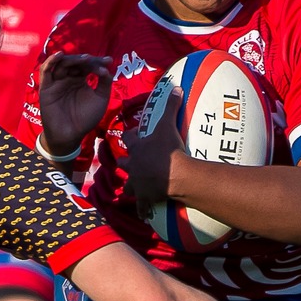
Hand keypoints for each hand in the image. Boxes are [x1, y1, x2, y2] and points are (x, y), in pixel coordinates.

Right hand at [36, 52, 114, 157]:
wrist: (70, 135)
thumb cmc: (86, 118)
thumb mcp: (101, 99)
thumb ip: (104, 83)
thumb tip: (106, 68)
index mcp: (80, 80)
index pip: (88, 65)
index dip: (97, 61)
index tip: (109, 61)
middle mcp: (68, 78)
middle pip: (75, 62)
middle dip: (86, 60)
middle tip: (93, 60)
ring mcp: (57, 82)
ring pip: (62, 64)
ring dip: (72, 59)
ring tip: (84, 59)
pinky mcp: (46, 87)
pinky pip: (46, 71)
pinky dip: (51, 61)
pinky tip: (59, 55)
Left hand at [123, 89, 183, 205]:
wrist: (175, 175)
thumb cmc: (169, 150)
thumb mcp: (169, 125)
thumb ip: (171, 106)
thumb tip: (177, 87)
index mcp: (137, 149)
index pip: (128, 138)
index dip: (129, 135)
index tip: (131, 134)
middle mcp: (133, 166)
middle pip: (124, 162)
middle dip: (125, 161)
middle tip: (129, 161)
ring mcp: (138, 183)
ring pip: (129, 185)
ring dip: (131, 184)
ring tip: (134, 186)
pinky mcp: (145, 198)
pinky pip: (143, 206)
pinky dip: (144, 209)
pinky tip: (144, 214)